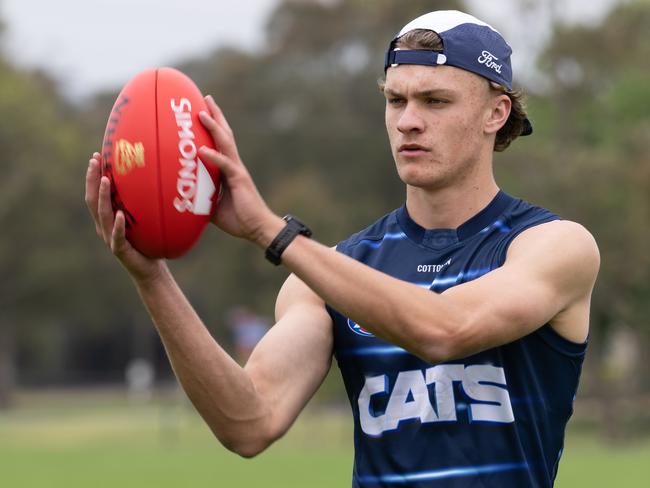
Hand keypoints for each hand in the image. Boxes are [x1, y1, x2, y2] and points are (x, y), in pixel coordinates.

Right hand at [85, 153, 166, 283]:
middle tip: (95, 160)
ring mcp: (110, 238)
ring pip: (102, 215)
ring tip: (105, 180)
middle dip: (92, 179)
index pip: (95, 194)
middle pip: (92, 200)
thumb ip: (142, 203)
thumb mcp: (144, 219)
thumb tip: (155, 176)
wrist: (150, 270)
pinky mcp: (120, 250)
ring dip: (103, 197)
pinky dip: (118, 225)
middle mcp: (104, 227)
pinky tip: (119, 214)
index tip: (96, 156)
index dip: (93, 176)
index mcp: (107, 219)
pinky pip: (117, 236)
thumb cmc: (148, 242)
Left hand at [198, 96, 283, 246]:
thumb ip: (201, 197)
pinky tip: (202, 150)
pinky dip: (213, 157)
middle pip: (224, 134)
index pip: (221, 142)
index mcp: (229, 169)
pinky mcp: (239, 180)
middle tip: (206, 98)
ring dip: (213, 127)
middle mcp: (234, 165)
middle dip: (216, 116)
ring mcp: (237, 170)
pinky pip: (224, 165)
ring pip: (225, 143)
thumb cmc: (239, 219)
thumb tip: (183, 197)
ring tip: (202, 112)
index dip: (213, 126)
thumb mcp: (213, 206)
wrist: (258, 228)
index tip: (204, 109)